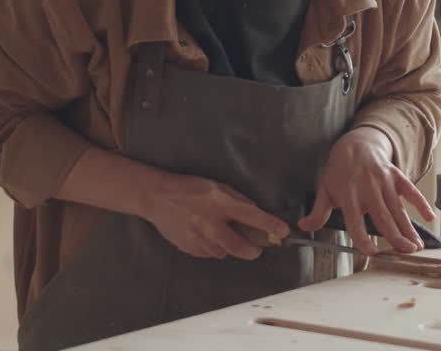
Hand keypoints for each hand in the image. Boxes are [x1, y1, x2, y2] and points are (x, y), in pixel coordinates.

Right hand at [142, 173, 289, 259]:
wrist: (157, 197)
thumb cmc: (190, 189)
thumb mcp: (218, 187)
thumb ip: (238, 201)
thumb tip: (256, 213)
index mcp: (220, 204)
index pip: (252, 217)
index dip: (270, 225)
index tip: (283, 231)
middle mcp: (210, 223)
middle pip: (240, 247)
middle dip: (253, 250)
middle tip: (256, 248)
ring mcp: (198, 238)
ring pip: (224, 253)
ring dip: (230, 248)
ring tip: (223, 234)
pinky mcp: (188, 247)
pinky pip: (209, 254)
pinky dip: (214, 248)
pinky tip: (208, 236)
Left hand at [298, 127, 435, 254]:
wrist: (356, 144)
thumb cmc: (339, 171)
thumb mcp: (325, 189)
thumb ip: (318, 211)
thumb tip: (304, 226)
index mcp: (349, 196)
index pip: (355, 222)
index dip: (362, 238)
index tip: (371, 252)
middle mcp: (368, 190)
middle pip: (383, 217)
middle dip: (395, 236)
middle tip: (406, 252)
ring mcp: (384, 182)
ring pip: (398, 209)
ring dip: (409, 228)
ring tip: (417, 245)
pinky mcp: (396, 177)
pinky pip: (411, 191)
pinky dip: (421, 203)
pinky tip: (429, 217)